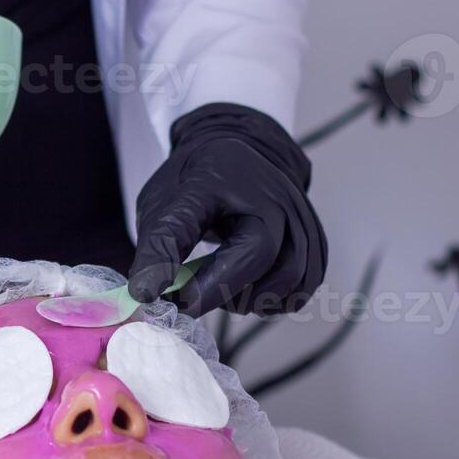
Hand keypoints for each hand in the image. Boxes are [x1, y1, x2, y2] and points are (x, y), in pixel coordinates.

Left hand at [128, 104, 325, 315]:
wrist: (239, 158)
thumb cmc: (197, 185)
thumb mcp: (163, 204)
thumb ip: (156, 248)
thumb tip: (145, 295)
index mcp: (217, 176)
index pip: (192, 220)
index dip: (177, 265)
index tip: (161, 300)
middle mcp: (269, 192)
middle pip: (259, 254)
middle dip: (220, 290)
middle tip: (191, 301)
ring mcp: (298, 213)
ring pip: (291, 276)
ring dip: (254, 299)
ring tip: (224, 293)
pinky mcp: (313, 237)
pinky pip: (307, 284)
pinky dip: (279, 300)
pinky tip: (252, 293)